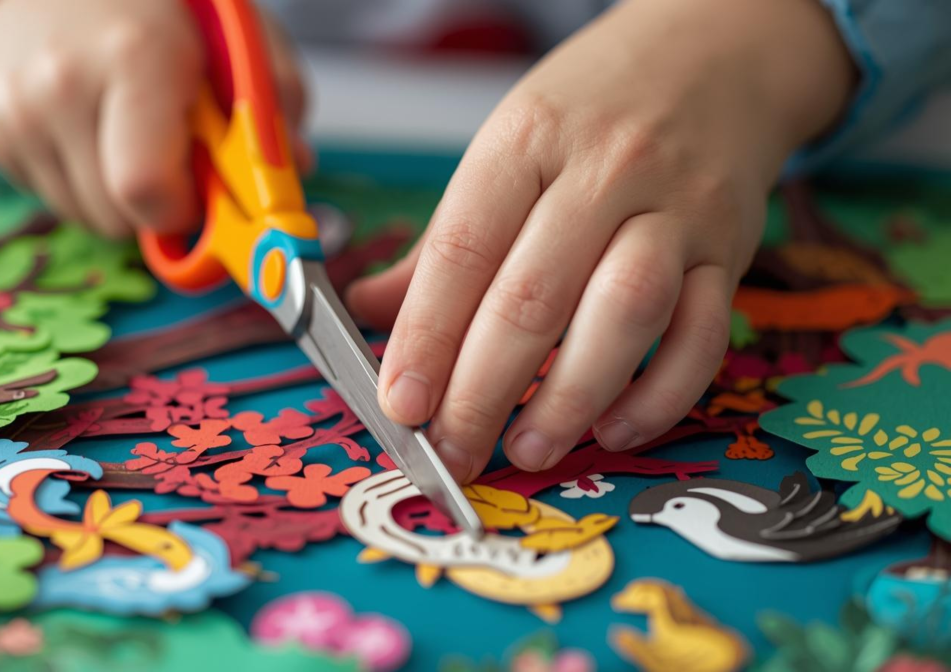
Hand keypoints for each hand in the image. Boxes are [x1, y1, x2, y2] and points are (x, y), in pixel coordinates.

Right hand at [0, 0, 307, 237]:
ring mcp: (13, 108)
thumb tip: (294, 174)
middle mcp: (61, 83)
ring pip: (84, 216)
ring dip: (116, 197)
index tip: (202, 190)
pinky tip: (87, 126)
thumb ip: (275, 104)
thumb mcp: (235, 33)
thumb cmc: (161, 7)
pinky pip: (49, 197)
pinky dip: (79, 179)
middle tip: (170, 157)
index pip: (147, 190)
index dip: (185, 210)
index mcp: (135, 56)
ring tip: (125, 132)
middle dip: (155, 207)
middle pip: (115, 216)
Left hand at [348, 0, 854, 481]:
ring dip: (569, 398)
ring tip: (528, 448)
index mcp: (527, 140)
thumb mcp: (508, 148)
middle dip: (482, 390)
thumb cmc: (596, 109)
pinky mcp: (732, 249)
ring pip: (623, 314)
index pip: (463, 250)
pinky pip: (704, 334)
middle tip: (453, 450)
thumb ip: (446, 241)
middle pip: (533, 296)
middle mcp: (605, 170)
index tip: (401, 402)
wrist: (715, 56)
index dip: (426, 335)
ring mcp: (676, 210)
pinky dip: (661, 394)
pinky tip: (615, 428)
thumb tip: (374, 312)